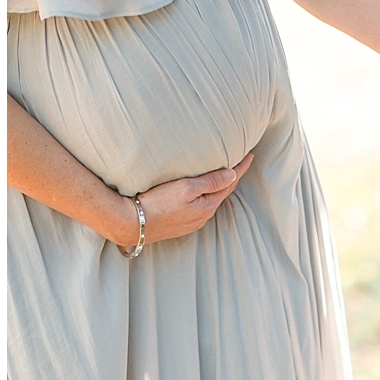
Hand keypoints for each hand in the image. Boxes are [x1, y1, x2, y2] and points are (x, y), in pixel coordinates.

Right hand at [118, 153, 254, 246]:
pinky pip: (199, 206)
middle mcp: (202, 216)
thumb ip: (210, 181)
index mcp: (207, 206)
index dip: (240, 168)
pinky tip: (200, 191)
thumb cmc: (156, 203)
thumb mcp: (185, 188)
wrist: (130, 224)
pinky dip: (205, 195)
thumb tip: (233, 173)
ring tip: (222, 173)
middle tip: (239, 161)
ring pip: (210, 200)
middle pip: (222, 192)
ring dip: (218, 186)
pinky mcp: (180, 224)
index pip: (230, 183)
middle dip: (231, 177)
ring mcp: (191, 222)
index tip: (250, 154)